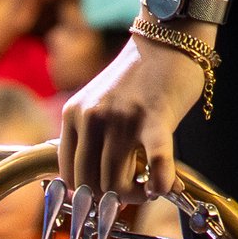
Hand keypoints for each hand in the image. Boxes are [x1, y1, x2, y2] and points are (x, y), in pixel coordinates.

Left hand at [60, 27, 206, 197]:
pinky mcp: (155, 118)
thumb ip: (90, 135)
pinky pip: (156, 162)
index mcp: (73, 114)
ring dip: (137, 194)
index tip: (106, 194)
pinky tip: (165, 187)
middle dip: (113, 198)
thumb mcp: (98, 102)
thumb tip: (94, 181)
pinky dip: (159, 182)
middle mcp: (92, 117)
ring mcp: (122, 118)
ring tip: (151, 186)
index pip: (68, 174)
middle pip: (91, 183)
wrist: (169, 40)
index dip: (88, 193)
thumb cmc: (139, 76)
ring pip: (117, 182)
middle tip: (134, 192)